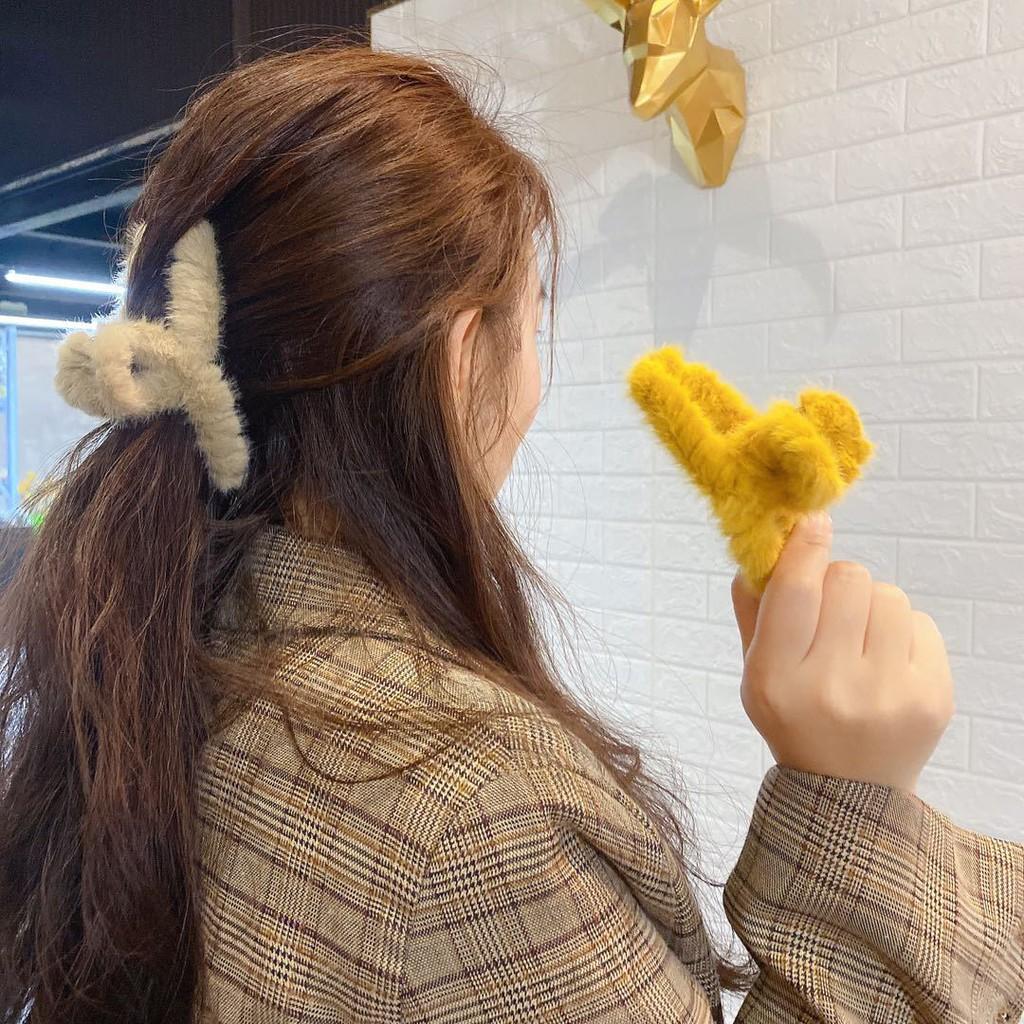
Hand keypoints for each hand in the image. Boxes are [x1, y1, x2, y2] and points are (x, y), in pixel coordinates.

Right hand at [731, 511, 953, 793]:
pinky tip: (887, 663)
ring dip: (873, 607)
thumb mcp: (755, 672)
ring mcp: (889, 695)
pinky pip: (922, 623)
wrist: (848, 789)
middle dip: (839, 582)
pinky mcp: (934, 698)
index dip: (805, 548)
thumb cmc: (794, 716)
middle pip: (848, 580)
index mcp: (777, 680)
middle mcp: (832, 688)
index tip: (814, 522)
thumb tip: (764, 549)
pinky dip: (903, 632)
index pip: (795, 593)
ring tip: (862, 643)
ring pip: (889, 596)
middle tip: (833, 611)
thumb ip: (753, 611)